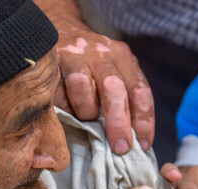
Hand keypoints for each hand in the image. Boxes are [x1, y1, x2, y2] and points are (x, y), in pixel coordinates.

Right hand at [35, 0, 154, 153]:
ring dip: (86, 110)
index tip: (143, 144)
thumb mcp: (115, 74)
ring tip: (86, 118)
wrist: (63, 32)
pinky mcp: (53, 61)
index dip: (144, 120)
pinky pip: (58, 89)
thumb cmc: (93, 65)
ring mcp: (76, 55)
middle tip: (119, 147)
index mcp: (124, 59)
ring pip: (82, 86)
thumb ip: (125, 100)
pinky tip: (67, 107)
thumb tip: (134, 141)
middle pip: (114, 90)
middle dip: (118, 123)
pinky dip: (64, 105)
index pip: (140, 90)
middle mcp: (102, 54)